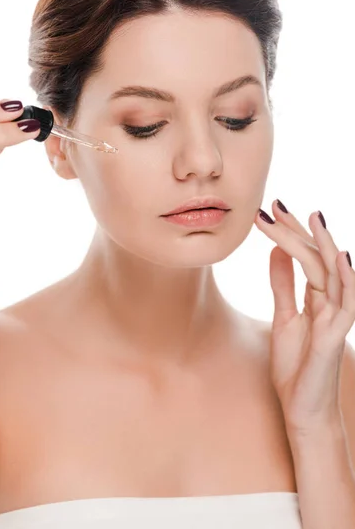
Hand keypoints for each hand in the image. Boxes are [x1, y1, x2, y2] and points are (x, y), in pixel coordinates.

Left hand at [254, 200, 354, 436]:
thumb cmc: (296, 366)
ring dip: (322, 244)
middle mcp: (331, 302)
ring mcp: (337, 317)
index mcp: (317, 297)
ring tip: (311, 216)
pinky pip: (347, 302)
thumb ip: (283, 285)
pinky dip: (345, 278)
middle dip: (297, 231)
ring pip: (333, 273)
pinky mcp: (337, 335)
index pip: (305, 257)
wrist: (302, 409)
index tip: (269, 211)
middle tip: (277, 206)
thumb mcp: (284, 317)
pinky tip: (338, 255)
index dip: (289, 233)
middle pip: (316, 259)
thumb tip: (277, 251)